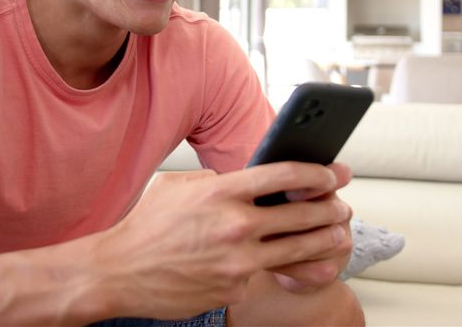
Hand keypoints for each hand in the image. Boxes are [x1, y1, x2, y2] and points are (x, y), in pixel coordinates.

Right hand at [89, 163, 349, 319]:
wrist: (118, 273)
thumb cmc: (146, 227)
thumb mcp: (178, 186)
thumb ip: (215, 181)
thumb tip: (244, 182)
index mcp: (221, 192)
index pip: (284, 175)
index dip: (317, 173)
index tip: (331, 174)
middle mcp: (235, 225)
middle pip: (302, 214)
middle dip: (331, 209)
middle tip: (343, 207)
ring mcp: (237, 261)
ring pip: (296, 249)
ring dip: (323, 241)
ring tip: (338, 236)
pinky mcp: (234, 289)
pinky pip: (261, 275)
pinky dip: (271, 269)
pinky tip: (287, 265)